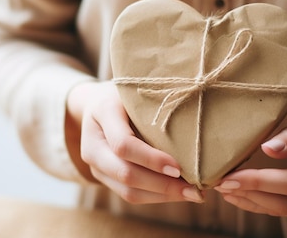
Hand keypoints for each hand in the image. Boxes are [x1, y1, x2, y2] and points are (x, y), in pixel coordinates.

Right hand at [68, 81, 202, 203]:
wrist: (95, 105)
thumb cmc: (126, 94)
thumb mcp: (137, 91)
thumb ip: (154, 107)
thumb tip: (194, 132)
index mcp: (101, 113)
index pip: (123, 144)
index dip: (151, 159)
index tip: (179, 167)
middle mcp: (92, 143)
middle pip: (125, 173)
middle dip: (162, 185)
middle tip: (195, 190)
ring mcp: (95, 164)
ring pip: (127, 190)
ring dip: (162, 195)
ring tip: (192, 194)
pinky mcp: (103, 178)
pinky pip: (129, 194)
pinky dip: (156, 196)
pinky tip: (177, 192)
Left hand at [214, 106, 286, 216]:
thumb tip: (268, 149)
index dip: (258, 182)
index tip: (230, 176)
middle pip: (285, 203)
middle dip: (249, 195)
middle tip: (218, 184)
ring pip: (284, 211)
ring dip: (251, 201)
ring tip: (223, 189)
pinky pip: (286, 209)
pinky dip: (260, 203)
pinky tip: (239, 194)